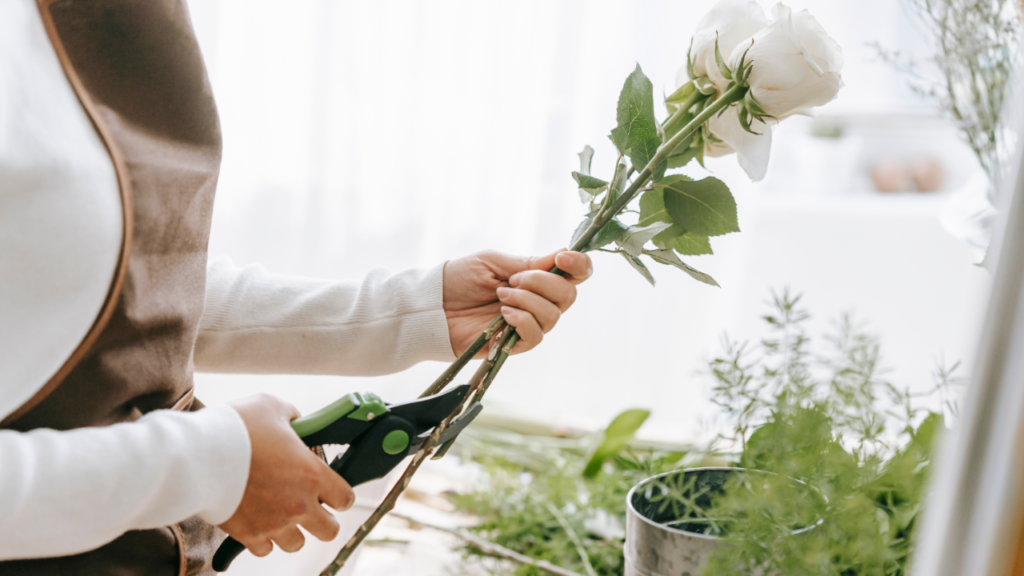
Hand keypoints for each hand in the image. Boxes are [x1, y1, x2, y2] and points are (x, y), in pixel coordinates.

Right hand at [219, 394, 353, 555]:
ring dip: (292, 531)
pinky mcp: (247, 535)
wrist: (195, 456)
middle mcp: (298, 504)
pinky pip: (264, 550)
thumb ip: (293, 418)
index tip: (331, 490)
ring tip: (280, 513)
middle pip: (328, 531)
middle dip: (322, 520)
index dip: (340, 494)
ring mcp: (273, 524)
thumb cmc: (236, 428)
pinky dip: (263, 539)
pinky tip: (257, 522)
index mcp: (312, 475)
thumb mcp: (272, 407)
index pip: (345, 498)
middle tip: (309, 507)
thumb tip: (297, 423)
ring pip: (296, 544)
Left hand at [443, 249, 592, 355]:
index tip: (563, 258)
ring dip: (526, 300)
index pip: (576, 274)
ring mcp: (529, 323)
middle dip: (543, 283)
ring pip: (553, 315)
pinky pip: (536, 335)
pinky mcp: (516, 344)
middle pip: (569, 295)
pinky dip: (522, 320)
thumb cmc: (460, 279)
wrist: (434, 305)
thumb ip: (528, 263)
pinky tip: (503, 314)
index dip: (579, 265)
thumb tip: (561, 256)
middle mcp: (539, 302)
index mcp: (537, 278)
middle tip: (512, 280)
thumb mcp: (493, 262)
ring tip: (500, 296)